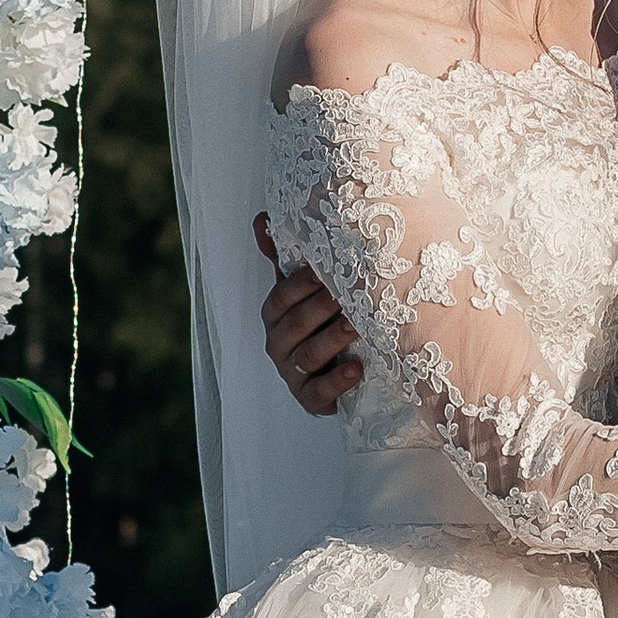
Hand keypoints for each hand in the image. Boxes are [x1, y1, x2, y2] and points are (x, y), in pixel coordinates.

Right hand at [256, 214, 359, 416]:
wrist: (340, 371)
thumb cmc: (322, 322)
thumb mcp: (305, 291)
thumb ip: (285, 259)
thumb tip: (260, 217)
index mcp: (276, 316)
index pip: (279, 298)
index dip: (298, 285)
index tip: (320, 271)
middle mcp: (279, 344)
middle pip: (294, 326)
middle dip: (319, 309)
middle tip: (345, 294)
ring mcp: (293, 374)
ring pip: (307, 356)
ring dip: (332, 340)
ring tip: (356, 326)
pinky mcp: (311, 399)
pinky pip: (319, 393)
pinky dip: (338, 382)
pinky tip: (357, 369)